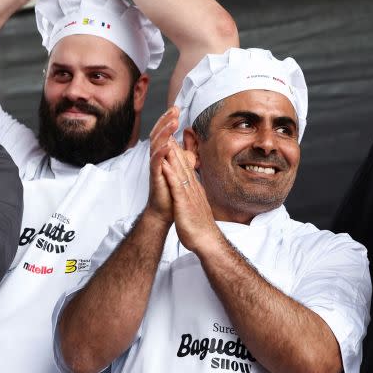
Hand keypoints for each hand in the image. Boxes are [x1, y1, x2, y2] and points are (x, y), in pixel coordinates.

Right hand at [144, 107, 178, 223]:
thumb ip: (183, 156)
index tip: (176, 108)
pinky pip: (156, 163)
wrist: (165, 211)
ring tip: (172, 122)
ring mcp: (156, 167)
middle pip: (158, 134)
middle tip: (173, 109)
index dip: (168, 120)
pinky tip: (166, 146)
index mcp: (164, 155)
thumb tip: (188, 145)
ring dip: (164, 133)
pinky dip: (160, 153)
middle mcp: (157, 158)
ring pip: (156, 145)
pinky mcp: (155, 177)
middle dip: (165, 121)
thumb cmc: (172, 191)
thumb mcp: (181, 169)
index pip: (164, 133)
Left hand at [162, 139, 220, 254]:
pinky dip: (171, 174)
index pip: (185, 166)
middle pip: (183, 164)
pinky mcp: (184, 203)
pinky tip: (165, 164)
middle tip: (168, 132)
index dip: (178, 152)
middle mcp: (192, 188)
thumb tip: (191, 188)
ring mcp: (189, 194)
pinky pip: (177, 186)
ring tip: (166, 140)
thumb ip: (193, 194)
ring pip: (180, 171)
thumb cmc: (200, 226)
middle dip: (175, 147)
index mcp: (193, 188)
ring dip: (173, 156)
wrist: (206, 241)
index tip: (171, 139)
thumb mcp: (196, 205)